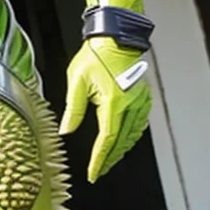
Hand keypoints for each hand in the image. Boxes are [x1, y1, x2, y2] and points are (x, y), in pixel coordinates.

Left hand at [59, 36, 151, 182]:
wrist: (115, 37)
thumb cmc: (96, 54)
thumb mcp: (77, 80)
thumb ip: (73, 109)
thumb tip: (66, 130)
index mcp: (114, 102)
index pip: (107, 139)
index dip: (99, 159)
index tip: (93, 172)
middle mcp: (131, 104)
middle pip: (121, 142)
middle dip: (110, 159)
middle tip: (99, 170)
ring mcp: (140, 101)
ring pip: (133, 135)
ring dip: (121, 149)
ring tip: (109, 159)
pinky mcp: (143, 97)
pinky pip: (139, 124)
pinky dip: (131, 136)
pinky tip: (124, 140)